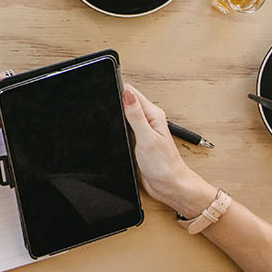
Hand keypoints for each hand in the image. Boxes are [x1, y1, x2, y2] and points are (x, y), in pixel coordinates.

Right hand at [120, 83, 215, 216]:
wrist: (168, 185)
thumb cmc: (164, 164)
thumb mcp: (147, 138)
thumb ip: (136, 115)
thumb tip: (126, 95)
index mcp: (153, 115)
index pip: (132, 93)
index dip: (119, 89)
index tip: (107, 87)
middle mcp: (148, 120)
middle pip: (127, 102)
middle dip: (115, 99)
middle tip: (103, 97)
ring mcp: (143, 130)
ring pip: (125, 115)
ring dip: (116, 113)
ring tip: (107, 108)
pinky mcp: (138, 141)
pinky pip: (124, 128)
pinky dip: (118, 126)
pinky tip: (115, 128)